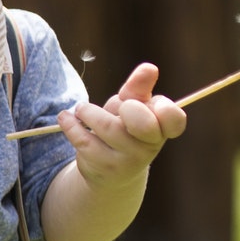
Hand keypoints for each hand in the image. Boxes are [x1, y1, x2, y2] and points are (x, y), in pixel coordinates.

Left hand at [59, 63, 186, 189]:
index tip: (145, 102)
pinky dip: (70, 125)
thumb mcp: (132, 107)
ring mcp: (128, 161)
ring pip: (108, 128)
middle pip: (142, 122)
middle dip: (125, 106)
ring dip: (88, 112)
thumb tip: (148, 67)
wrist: (111, 173)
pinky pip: (84, 141)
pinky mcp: (104, 169)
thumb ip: (139, 88)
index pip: (174, 119)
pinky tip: (65, 117)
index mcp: (162, 129)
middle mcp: (149, 147)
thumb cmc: (125, 131)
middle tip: (114, 105)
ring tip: (80, 109)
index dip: (163, 108)